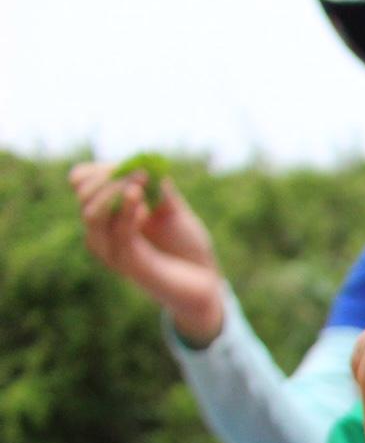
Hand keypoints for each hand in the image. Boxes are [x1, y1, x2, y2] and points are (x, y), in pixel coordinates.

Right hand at [68, 163, 225, 345]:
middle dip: (108, 177)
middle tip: (139, 173)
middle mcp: (101, 230)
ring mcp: (110, 248)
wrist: (205, 280)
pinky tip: (142, 199)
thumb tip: (145, 162)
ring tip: (141, 182)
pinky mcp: (126, 263)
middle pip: (82, 193)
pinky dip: (128, 211)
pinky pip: (118, 232)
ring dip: (115, 191)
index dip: (101, 168)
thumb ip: (157, 186)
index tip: (134, 166)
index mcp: (106, 212)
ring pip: (92, 213)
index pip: (80, 180)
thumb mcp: (172, 207)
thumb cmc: (186, 244)